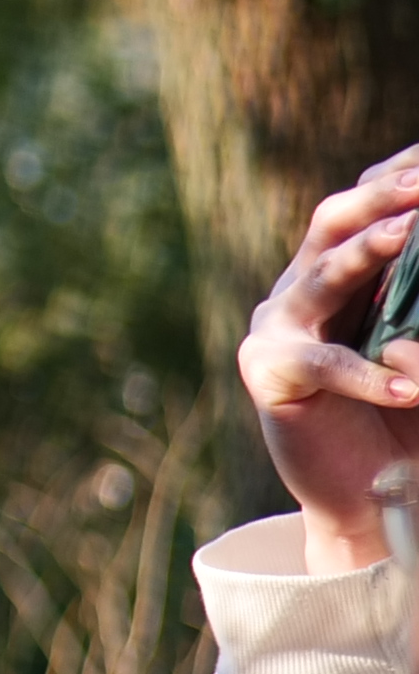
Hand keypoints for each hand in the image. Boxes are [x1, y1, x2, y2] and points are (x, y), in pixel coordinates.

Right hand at [241, 145, 418, 567]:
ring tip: (408, 230)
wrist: (368, 502)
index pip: (362, 202)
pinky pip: (321, 366)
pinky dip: (366, 375)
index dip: (396, 171)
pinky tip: (406, 388)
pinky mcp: (269, 374)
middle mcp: (300, 288)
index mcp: (337, 272)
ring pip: (319, 275)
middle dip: (381, 195)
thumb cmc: (410, 423)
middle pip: (331, 221)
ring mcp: (278, 327)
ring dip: (365, 249)